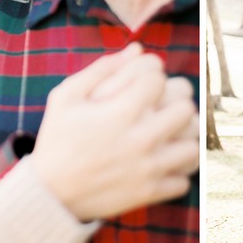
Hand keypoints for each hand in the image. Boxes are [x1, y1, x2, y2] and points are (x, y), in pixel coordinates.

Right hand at [29, 44, 197, 221]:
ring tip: (169, 135)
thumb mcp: (66, 97)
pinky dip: (176, 172)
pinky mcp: (150, 193)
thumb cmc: (56, 139)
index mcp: (121, 112)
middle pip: (185, 108)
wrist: (48, 194)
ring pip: (193, 147)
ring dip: (183, 139)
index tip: (142, 84)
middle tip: (162, 107)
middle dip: (174, 102)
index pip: (158, 78)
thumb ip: (101, 69)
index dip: (151, 75)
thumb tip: (137, 48)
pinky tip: (162, 163)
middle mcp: (141, 139)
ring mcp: (148, 169)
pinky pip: (184, 180)